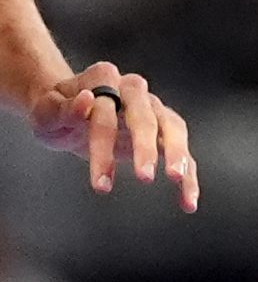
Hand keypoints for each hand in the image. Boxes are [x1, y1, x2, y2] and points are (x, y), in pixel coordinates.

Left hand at [29, 64, 198, 211]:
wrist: (69, 107)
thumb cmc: (55, 110)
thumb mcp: (45, 112)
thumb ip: (62, 109)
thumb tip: (87, 100)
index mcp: (104, 78)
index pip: (105, 110)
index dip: (103, 144)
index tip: (100, 181)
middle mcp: (133, 90)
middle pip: (146, 116)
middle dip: (146, 148)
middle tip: (145, 178)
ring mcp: (152, 109)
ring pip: (173, 128)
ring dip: (177, 154)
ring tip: (177, 180)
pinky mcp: (162, 132)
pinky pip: (180, 152)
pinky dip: (188, 176)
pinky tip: (187, 202)